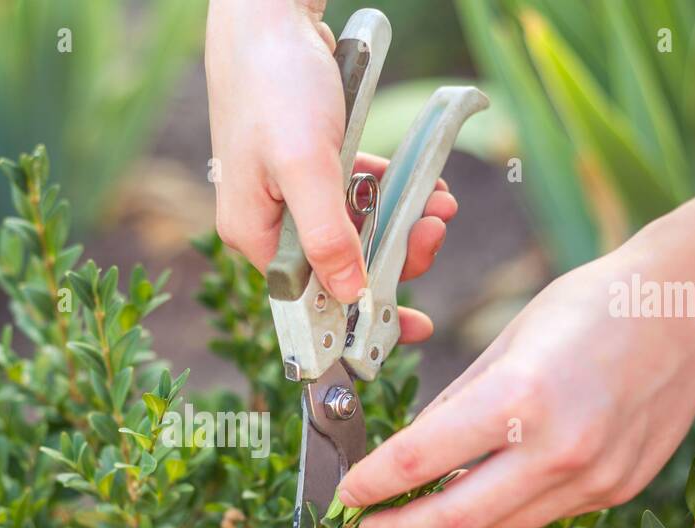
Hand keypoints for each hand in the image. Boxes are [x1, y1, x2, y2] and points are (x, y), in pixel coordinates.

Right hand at [205, 0, 455, 342]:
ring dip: (400, 222)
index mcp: (256, 235)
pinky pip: (357, 196)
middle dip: (394, 255)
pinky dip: (390, 193)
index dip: (358, 318)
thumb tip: (350, 295)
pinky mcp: (310, 167)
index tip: (406, 329)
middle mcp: (269, 223)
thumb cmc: (277, 85)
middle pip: (340, 267)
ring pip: (355, 231)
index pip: (311, 300)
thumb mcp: (307, 166)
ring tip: (438, 203)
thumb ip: (329, 236)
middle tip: (434, 232)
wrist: (268, 16)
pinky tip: (420, 183)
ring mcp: (289, 195)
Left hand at [337, 257, 694, 527]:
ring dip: (448, 525)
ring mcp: (594, 478)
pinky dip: (501, 510)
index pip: (419, 461)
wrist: (690, 309)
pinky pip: (541, 514)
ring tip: (413, 515)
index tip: (347, 495)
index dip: (372, 486)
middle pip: (456, 518)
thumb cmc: (590, 308)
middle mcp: (559, 449)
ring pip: (499, 526)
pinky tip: (478, 494)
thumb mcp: (506, 343)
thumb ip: (455, 406)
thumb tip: (411, 454)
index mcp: (519, 398)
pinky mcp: (617, 490)